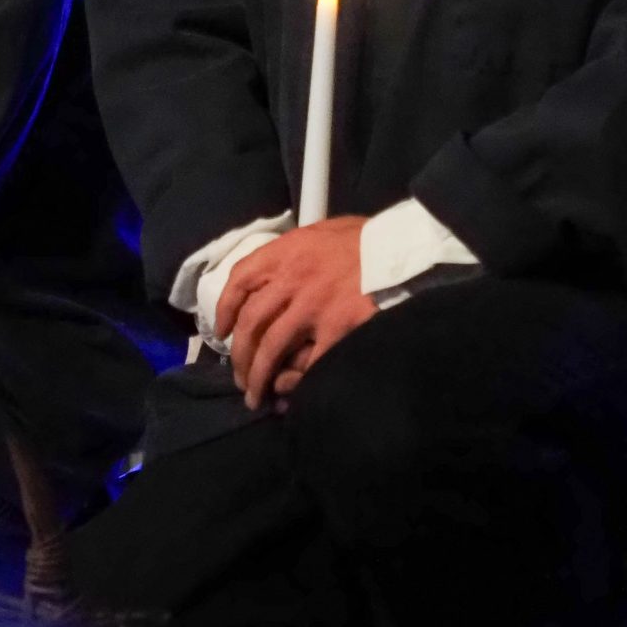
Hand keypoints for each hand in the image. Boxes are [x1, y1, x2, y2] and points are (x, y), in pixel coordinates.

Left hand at [215, 216, 377, 409]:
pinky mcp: (337, 327)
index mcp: (286, 252)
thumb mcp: (323, 231)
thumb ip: (297, 249)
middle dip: (240, 356)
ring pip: (271, 348)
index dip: (225, 309)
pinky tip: (290, 395)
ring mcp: (313, 306)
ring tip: (255, 396)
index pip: (240, 280)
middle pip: (251, 323)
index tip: (223, 332)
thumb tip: (279, 270)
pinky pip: (310, 361)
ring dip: (258, 376)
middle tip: (240, 378)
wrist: (402, 247)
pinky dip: (298, 381)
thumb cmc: (365, 237)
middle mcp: (292, 279)